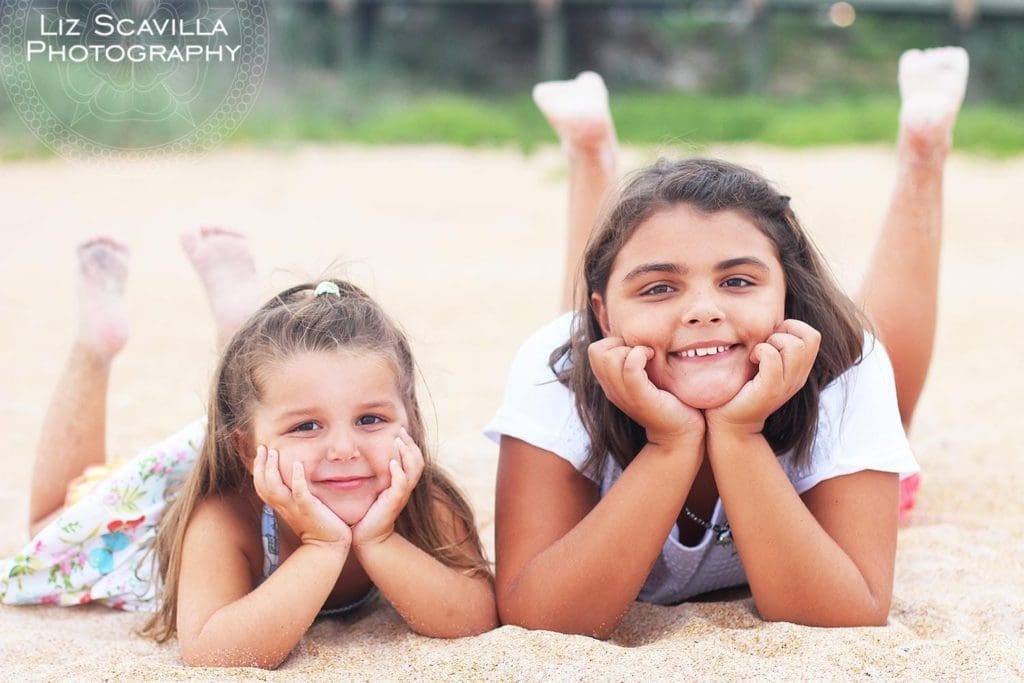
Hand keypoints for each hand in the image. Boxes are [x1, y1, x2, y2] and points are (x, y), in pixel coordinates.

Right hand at [252, 445, 350, 551]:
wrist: (328, 545)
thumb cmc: (318, 525)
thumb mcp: (301, 508)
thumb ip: (295, 495)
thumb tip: (295, 479)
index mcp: (281, 506)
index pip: (262, 487)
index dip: (258, 470)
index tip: (261, 452)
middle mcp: (284, 507)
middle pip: (264, 486)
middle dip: (261, 466)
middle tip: (263, 448)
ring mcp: (295, 508)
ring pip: (276, 488)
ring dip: (272, 469)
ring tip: (274, 452)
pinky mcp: (309, 509)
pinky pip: (300, 493)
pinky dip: (297, 478)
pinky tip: (298, 464)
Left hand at [351, 427, 423, 548]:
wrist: (367, 536)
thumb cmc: (368, 512)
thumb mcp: (374, 489)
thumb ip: (376, 474)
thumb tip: (364, 455)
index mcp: (402, 483)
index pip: (414, 459)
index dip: (410, 444)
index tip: (400, 430)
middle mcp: (405, 488)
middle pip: (418, 461)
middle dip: (410, 444)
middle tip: (401, 431)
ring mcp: (401, 495)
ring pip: (413, 470)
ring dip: (407, 454)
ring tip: (398, 441)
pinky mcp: (394, 502)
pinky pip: (401, 484)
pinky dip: (399, 472)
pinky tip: (392, 463)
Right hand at [588, 337, 704, 447]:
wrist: (681, 433)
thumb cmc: (669, 402)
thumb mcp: (645, 378)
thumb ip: (634, 361)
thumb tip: (636, 336)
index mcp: (610, 384)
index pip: (594, 350)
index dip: (613, 342)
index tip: (635, 350)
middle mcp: (612, 390)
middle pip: (596, 351)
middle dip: (619, 343)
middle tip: (641, 353)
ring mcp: (624, 395)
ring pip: (609, 357)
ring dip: (631, 348)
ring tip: (649, 356)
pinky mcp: (641, 398)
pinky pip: (630, 367)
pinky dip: (640, 355)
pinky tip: (653, 359)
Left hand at [706, 319, 820, 435]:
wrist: (730, 424)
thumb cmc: (740, 389)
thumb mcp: (762, 365)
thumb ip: (771, 346)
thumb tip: (770, 320)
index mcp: (799, 370)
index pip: (813, 335)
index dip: (792, 327)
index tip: (771, 338)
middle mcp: (797, 377)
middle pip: (810, 337)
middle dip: (785, 331)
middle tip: (765, 343)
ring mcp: (786, 385)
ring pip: (794, 346)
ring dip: (772, 341)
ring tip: (757, 353)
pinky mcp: (769, 391)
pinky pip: (772, 358)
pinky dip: (760, 351)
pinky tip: (750, 360)